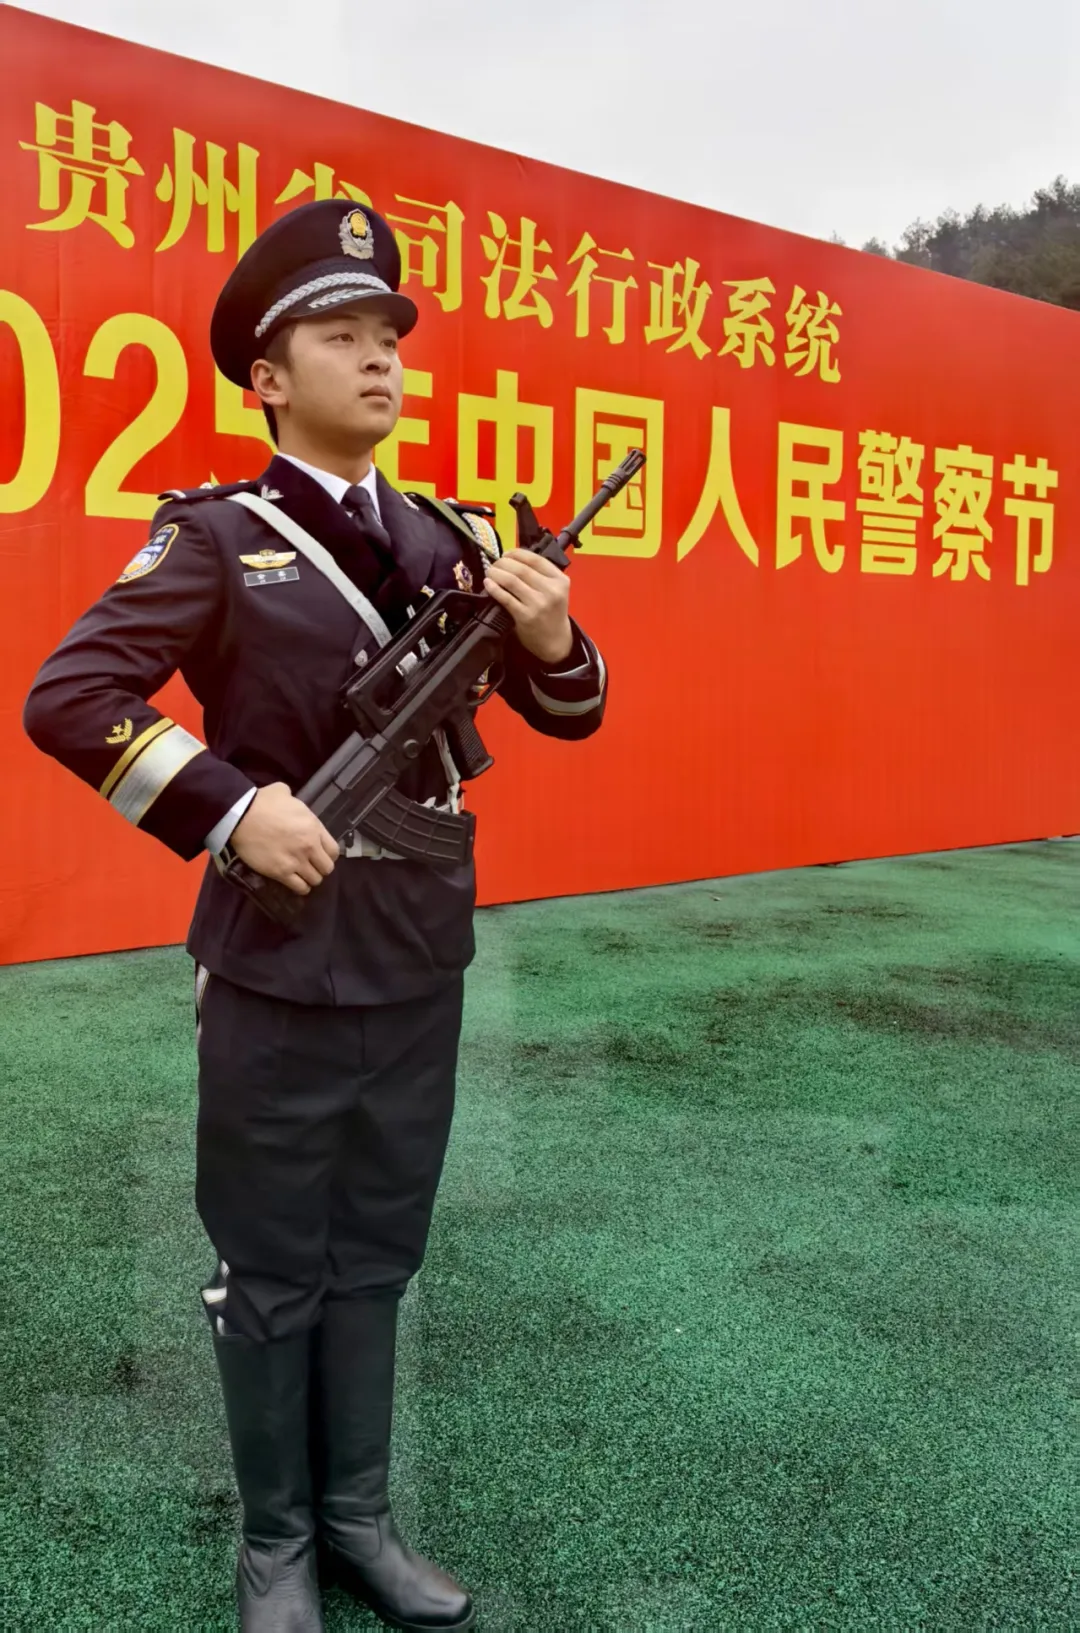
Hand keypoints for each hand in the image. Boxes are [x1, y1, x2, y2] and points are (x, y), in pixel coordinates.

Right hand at [231, 782, 339, 895]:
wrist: (240, 817)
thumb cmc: (261, 802)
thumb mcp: (284, 792)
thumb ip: (293, 799)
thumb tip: (289, 797)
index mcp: (314, 827)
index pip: (334, 850)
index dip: (328, 854)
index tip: (320, 854)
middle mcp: (310, 847)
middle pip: (327, 868)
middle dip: (320, 867)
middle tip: (311, 865)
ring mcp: (296, 861)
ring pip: (315, 880)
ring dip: (310, 878)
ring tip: (302, 874)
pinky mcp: (281, 873)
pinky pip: (300, 888)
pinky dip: (300, 887)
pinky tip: (295, 882)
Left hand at [483, 549, 572, 664]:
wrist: (556, 641)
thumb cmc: (552, 613)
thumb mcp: (555, 591)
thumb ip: (541, 575)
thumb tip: (511, 559)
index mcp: (560, 580)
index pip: (536, 559)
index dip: (517, 554)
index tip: (505, 554)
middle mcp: (551, 590)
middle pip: (521, 569)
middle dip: (503, 563)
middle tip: (494, 564)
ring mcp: (538, 604)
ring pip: (512, 581)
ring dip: (496, 573)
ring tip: (490, 572)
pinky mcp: (525, 616)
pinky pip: (506, 598)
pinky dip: (494, 588)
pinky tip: (488, 584)